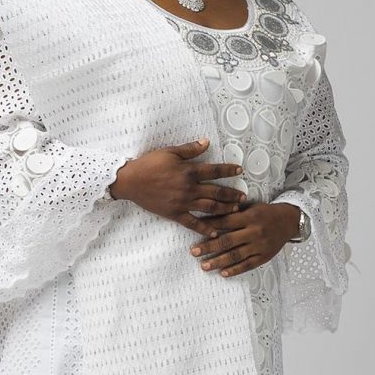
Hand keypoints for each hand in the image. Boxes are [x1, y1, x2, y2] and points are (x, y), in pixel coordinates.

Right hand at [109, 138, 247, 237]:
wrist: (131, 181)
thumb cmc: (149, 164)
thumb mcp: (170, 152)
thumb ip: (190, 149)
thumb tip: (206, 142)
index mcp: (189, 171)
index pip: (215, 171)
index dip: (229, 170)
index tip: (240, 171)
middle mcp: (189, 188)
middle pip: (216, 192)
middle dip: (232, 194)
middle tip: (243, 196)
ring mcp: (183, 203)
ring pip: (209, 208)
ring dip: (224, 209)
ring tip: (235, 210)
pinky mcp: (175, 214)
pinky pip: (193, 223)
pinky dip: (205, 228)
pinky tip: (215, 232)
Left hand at [189, 201, 301, 276]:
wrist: (289, 221)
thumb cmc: (266, 213)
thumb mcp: (251, 207)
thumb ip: (234, 212)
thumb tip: (212, 216)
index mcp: (250, 217)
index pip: (226, 222)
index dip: (210, 226)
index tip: (196, 230)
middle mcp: (254, 232)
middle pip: (228, 240)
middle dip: (209, 247)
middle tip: (194, 252)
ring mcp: (259, 246)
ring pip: (236, 255)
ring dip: (218, 261)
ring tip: (204, 266)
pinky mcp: (264, 257)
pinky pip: (248, 265)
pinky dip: (235, 270)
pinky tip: (223, 273)